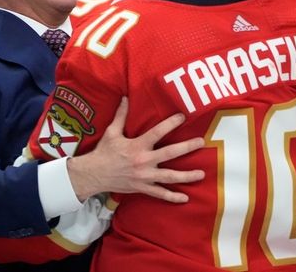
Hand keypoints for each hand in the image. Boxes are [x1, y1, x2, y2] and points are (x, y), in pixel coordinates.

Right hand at [67, 97, 204, 201]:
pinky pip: (160, 194)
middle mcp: (144, 161)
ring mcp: (145, 176)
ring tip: (201, 173)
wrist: (94, 174)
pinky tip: (185, 198)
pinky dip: (172, 197)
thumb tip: (125, 97)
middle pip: (170, 153)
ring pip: (170, 177)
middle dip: (187, 148)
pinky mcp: (143, 188)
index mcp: (137, 146)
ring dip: (187, 175)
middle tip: (201, 142)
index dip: (171, 124)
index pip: (157, 132)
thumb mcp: (112, 132)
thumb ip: (121, 115)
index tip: (183, 117)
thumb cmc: (104, 152)